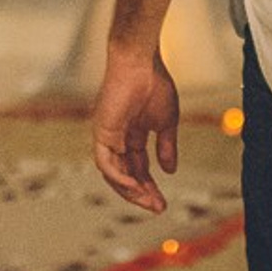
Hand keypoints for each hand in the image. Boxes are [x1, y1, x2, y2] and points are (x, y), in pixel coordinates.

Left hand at [91, 45, 179, 213]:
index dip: (151, 186)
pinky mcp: (101, 132)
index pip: (139, 168)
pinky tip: (136, 186)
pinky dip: (119, 177)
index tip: (163, 203)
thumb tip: (170, 171)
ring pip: (114, 174)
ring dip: (131, 190)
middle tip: (158, 208)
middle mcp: (117, 139)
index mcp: (132, 136)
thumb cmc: (154, 84)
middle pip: (126, 175)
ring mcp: (107, 136)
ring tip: (149, 201)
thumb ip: (167, 147)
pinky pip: (106, 163)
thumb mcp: (167, 123)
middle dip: (141, 193)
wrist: (141, 62)